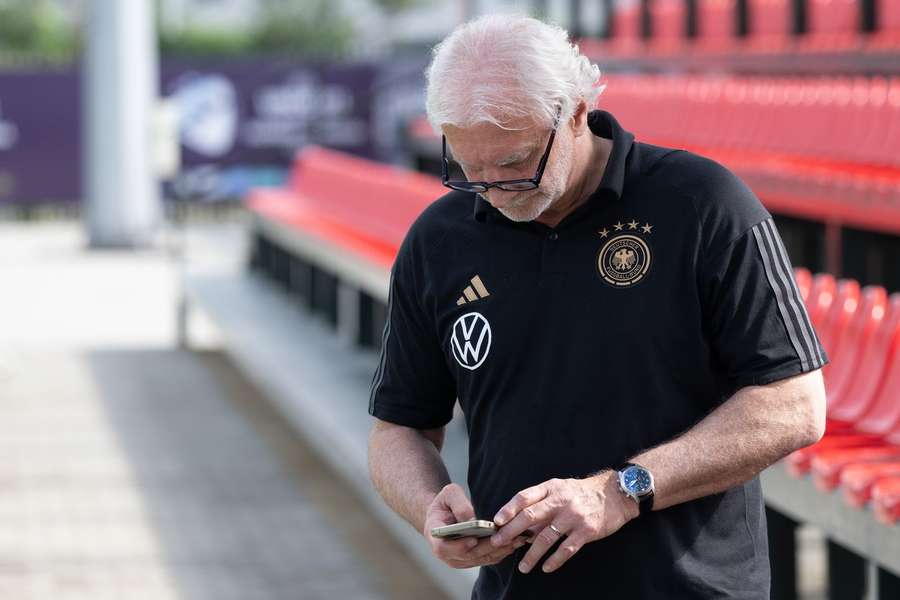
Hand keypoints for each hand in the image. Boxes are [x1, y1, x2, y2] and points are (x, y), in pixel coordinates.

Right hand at [423, 483, 527, 568]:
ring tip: (516, 538)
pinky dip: (502, 552)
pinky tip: (514, 542)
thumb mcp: (449, 495)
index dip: (458, 546)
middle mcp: (447, 554)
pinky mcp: (472, 561)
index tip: (473, 539)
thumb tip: (472, 519)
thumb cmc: (444, 504)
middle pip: (468, 555)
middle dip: (488, 546)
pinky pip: (488, 559)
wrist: (442, 516)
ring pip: (481, 559)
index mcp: (436, 537)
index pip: (443, 548)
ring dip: (499, 550)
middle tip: (505, 537)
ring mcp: (459, 560)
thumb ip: (459, 505)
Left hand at [489, 472, 638, 573]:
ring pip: (546, 537)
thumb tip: (520, 523)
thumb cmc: (582, 493)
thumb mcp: (560, 489)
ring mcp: (573, 516)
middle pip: (530, 517)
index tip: (496, 521)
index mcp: (551, 488)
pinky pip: (567, 549)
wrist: (615, 494)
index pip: (524, 497)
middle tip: (499, 543)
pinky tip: (546, 568)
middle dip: (511, 531)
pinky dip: (555, 560)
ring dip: (531, 554)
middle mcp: (560, 500)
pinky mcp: (587, 531)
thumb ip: (542, 503)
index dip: (508, 509)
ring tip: (522, 567)